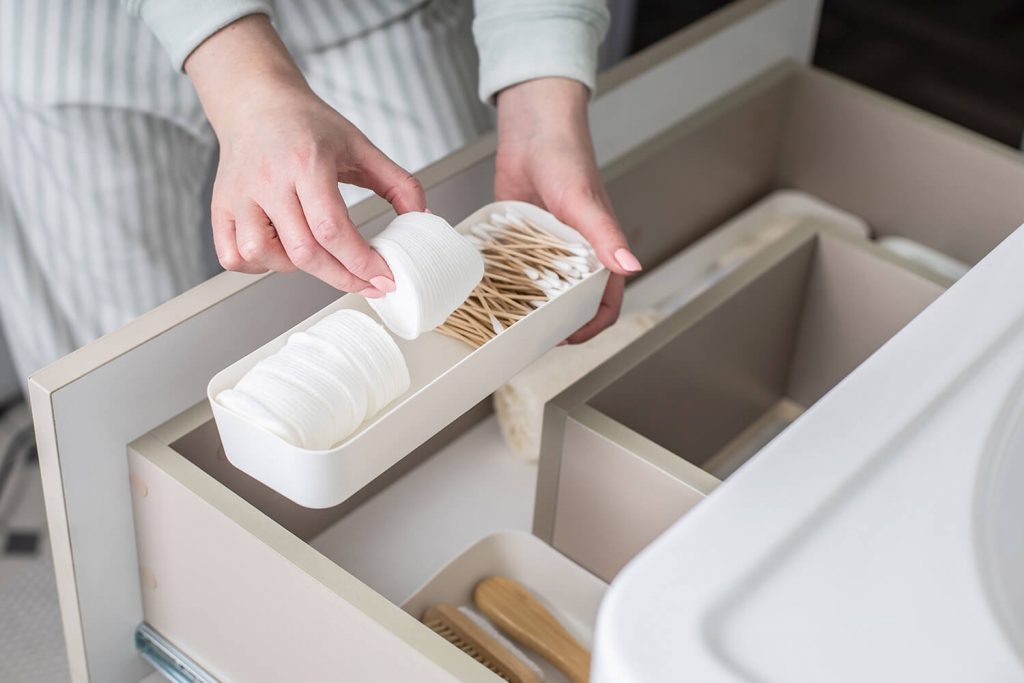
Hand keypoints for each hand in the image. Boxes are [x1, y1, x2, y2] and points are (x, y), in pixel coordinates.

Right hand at [185, 15, 423, 296]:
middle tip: (369, 283)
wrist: (256, 101)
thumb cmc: (307, 124)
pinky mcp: (220, 206)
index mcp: (306, 163)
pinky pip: (233, 255)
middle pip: (303, 251)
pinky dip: (258, 265)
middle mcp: (268, 181)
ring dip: (297, 269)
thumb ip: (398, 182)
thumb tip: (423, 217)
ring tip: (320, 255)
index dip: (360, 261)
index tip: (384, 276)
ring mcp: (240, 196)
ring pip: (263, 256)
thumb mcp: (360, 145)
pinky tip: (282, 253)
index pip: (331, 229)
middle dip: (342, 276)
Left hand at [494, 78, 638, 343]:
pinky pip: (517, 267)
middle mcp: (575, 253)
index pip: (605, 301)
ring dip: (528, 306)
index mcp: (599, 250)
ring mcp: (547, 247)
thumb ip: (605, 235)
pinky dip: (506, 281)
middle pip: (571, 302)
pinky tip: (487, 290)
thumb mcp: (583, 201)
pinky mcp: (522, 237)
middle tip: (529, 336)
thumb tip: (631, 267)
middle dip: (555, 323)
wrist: (532, 127)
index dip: (591, 325)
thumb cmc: (566, 157)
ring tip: (505, 321)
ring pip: (542, 288)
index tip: (567, 338)